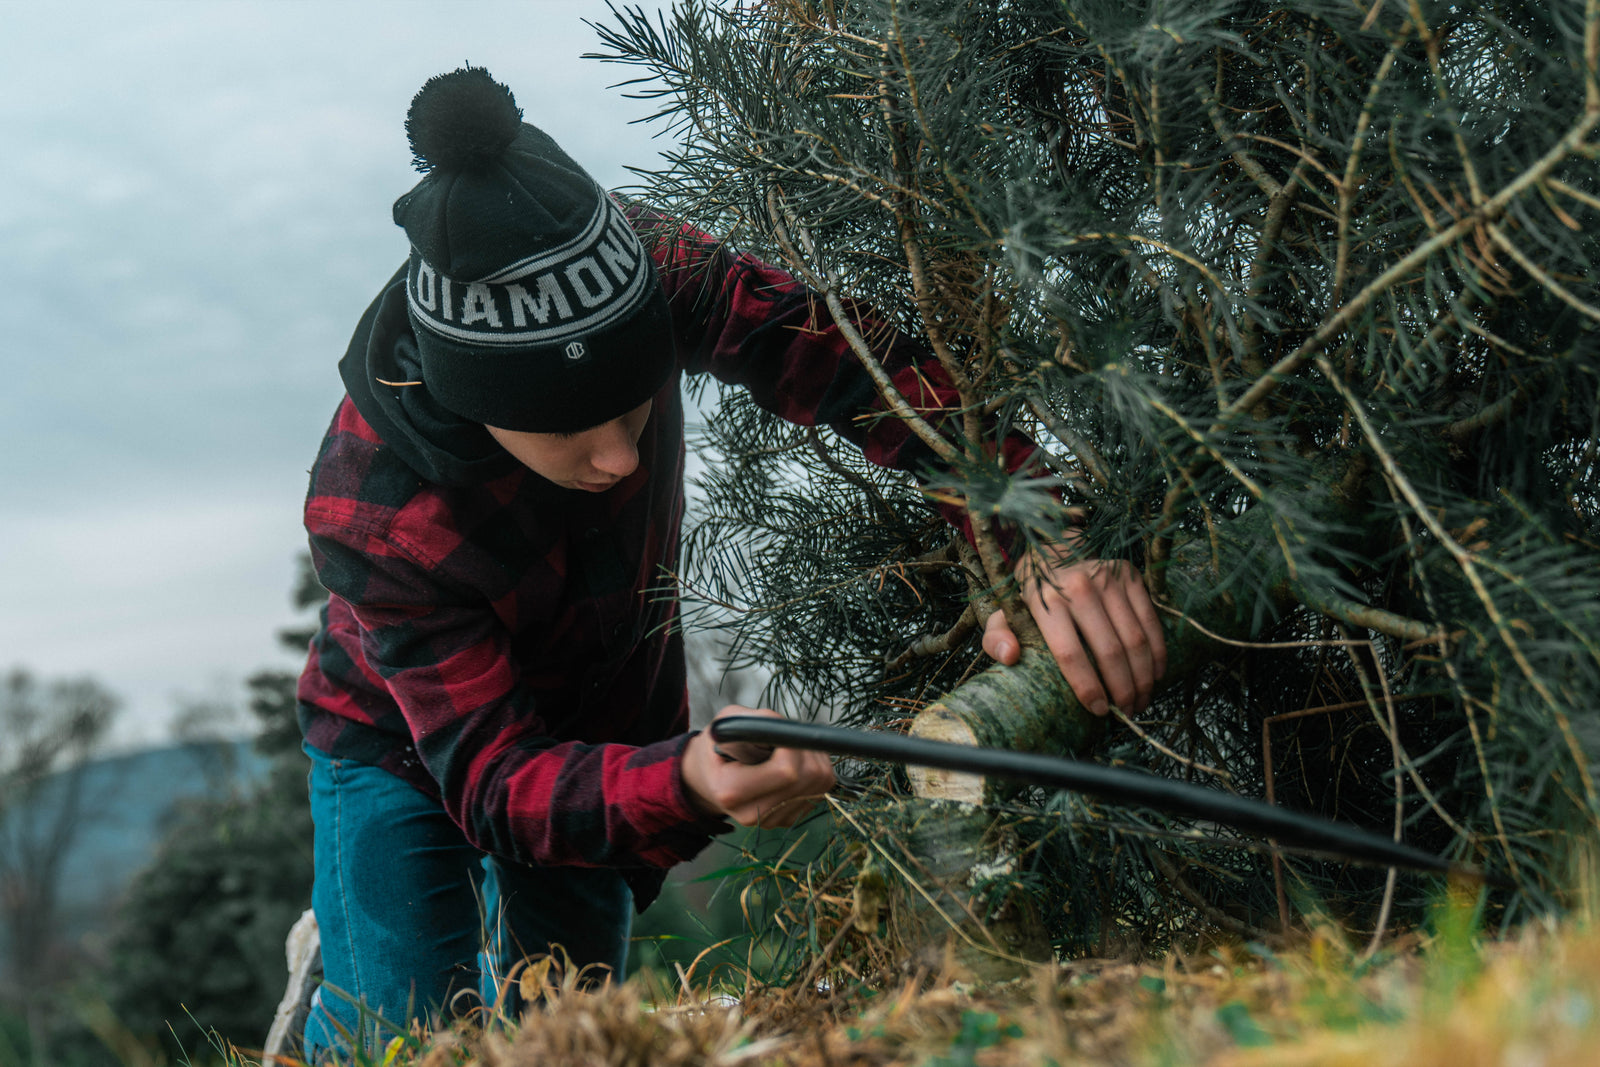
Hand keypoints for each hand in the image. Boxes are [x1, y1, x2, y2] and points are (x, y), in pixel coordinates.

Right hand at [680, 706, 835, 827]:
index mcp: (730, 791)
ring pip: (820, 785)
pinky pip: (820, 791)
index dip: (793, 744)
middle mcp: (752, 813)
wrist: (709, 776)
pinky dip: (815, 771)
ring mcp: (772, 821)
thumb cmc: (719, 744)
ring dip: (814, 757)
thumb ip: (758, 720)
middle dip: (806, 748)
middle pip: (808, 778)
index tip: (781, 732)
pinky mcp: (788, 820)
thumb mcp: (728, 722)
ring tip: (790, 747)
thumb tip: (794, 730)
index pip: (786, 771)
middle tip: (789, 737)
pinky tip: (795, 763)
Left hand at [982, 542, 1166, 716]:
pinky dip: (1157, 653)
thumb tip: (1010, 657)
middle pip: (1109, 651)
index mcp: (1045, 600)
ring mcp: (1108, 579)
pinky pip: (1150, 621)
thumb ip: (996, 637)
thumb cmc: (1031, 594)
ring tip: (1140, 701)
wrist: (1053, 549)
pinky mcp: (1129, 575)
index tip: (1098, 710)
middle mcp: (1079, 587)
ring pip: (1135, 640)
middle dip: (1122, 690)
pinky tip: (1155, 675)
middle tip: (1126, 713)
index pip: (1069, 653)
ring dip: (1143, 677)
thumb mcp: (1005, 614)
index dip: (1086, 687)